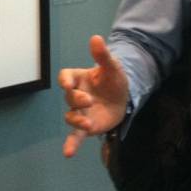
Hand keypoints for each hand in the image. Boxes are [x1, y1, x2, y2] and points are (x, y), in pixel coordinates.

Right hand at [58, 35, 128, 157]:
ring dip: (76, 120)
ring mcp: (80, 112)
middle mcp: (76, 95)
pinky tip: (68, 153)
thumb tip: (96, 38)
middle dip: (76, 99)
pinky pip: (76, 135)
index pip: (65, 77)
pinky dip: (71, 144)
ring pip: (70, 116)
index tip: (67, 83)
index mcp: (78, 78)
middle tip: (88, 100)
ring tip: (87, 123)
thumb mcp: (112, 66)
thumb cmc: (113, 80)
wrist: (125, 97)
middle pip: (69, 97)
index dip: (65, 80)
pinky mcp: (87, 126)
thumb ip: (102, 55)